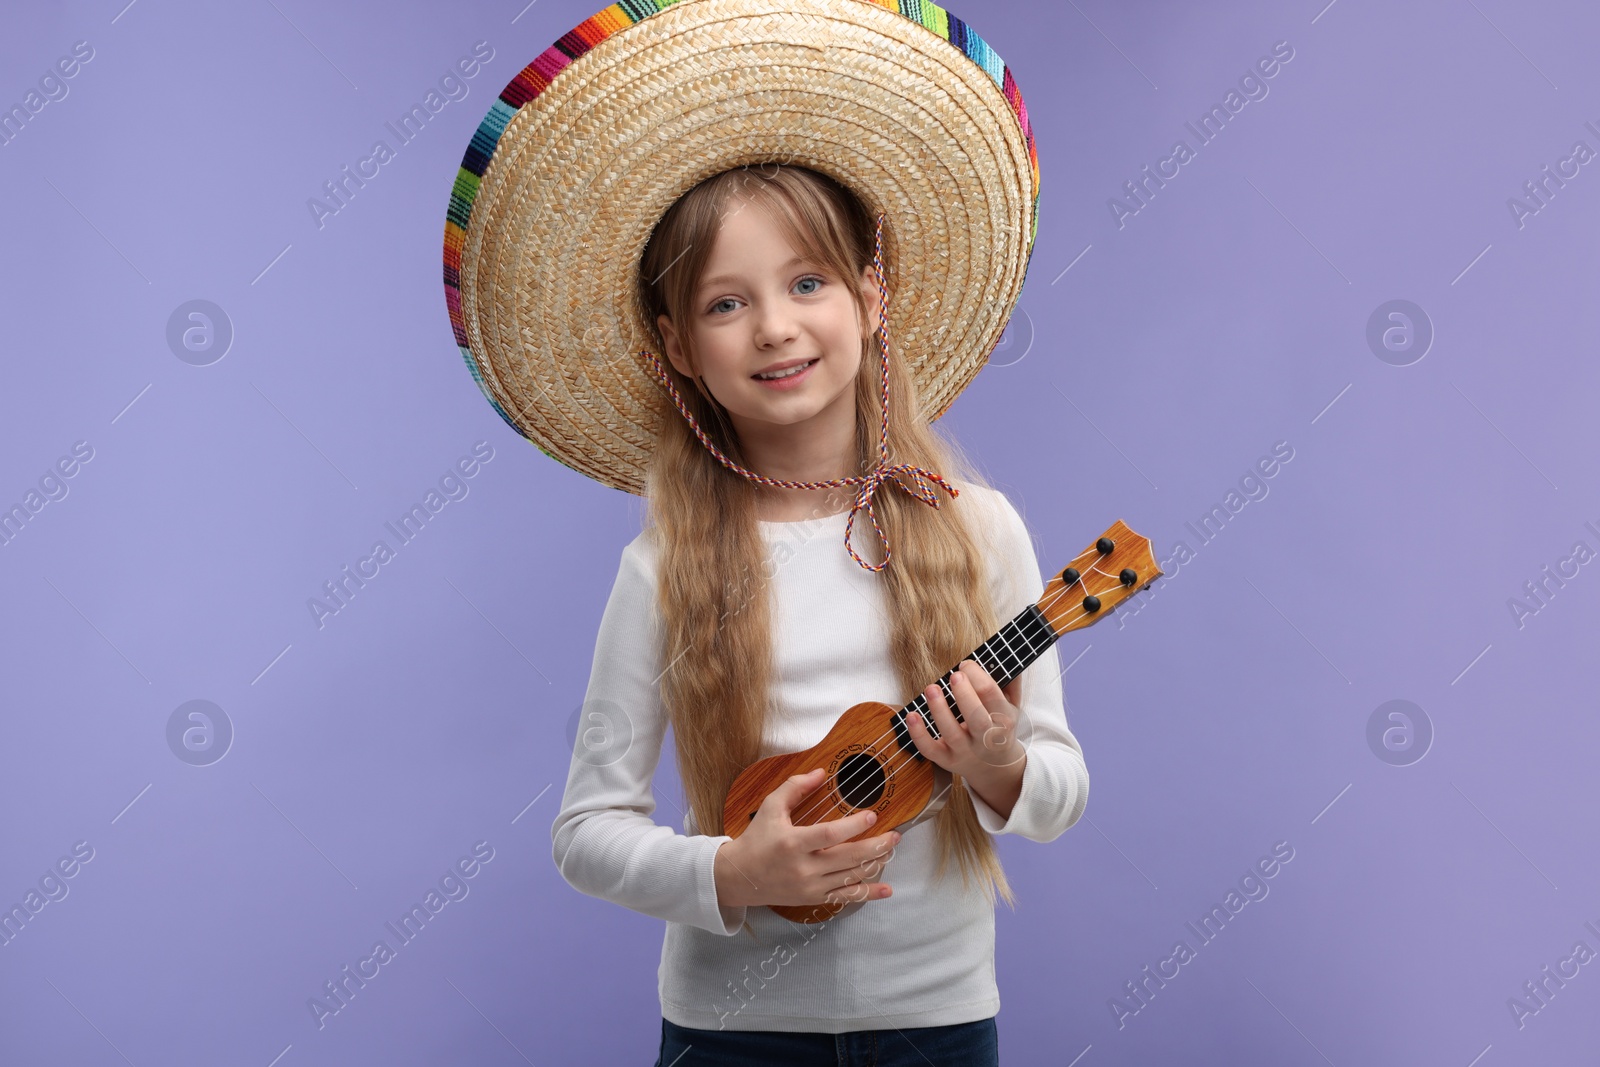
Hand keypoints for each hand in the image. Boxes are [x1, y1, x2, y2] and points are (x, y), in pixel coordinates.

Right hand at [714, 768, 900, 908]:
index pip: (830, 835)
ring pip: (850, 877)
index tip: (873, 815)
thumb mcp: (770, 807)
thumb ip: (795, 787)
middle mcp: (803, 867)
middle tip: (895, 835)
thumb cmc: (756, 839)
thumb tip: (821, 772)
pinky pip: (845, 897)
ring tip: (891, 849)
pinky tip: (886, 889)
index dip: (854, 826)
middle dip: (876, 846)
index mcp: (792, 843)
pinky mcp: (813, 898)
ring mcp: (810, 886)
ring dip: (875, 863)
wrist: (739, 877)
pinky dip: (868, 893)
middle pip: (847, 858)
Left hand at [906, 659, 1026, 786]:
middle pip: (977, 718)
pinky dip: (919, 734)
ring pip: (952, 733)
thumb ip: (1010, 683)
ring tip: (931, 688)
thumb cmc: (1000, 729)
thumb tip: (1001, 656)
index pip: (993, 697)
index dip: (979, 678)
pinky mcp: (947, 760)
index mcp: (1003, 720)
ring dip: (939, 710)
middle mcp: (985, 739)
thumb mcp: (1012, 707)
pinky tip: (911, 715)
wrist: (996, 769)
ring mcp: (965, 752)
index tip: (966, 665)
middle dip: (965, 696)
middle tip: (955, 675)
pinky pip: (930, 750)